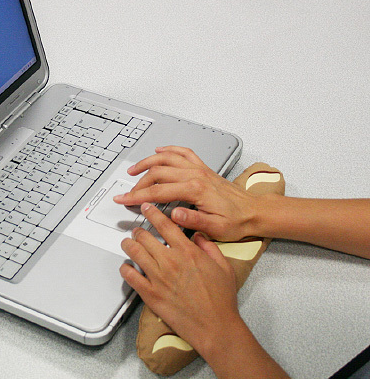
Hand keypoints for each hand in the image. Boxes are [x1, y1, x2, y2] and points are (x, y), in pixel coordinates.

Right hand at [113, 146, 258, 241]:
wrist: (254, 212)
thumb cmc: (236, 221)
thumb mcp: (214, 228)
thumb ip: (192, 220)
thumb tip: (173, 214)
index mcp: (195, 190)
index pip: (158, 192)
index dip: (137, 196)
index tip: (123, 199)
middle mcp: (195, 175)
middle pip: (158, 174)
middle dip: (138, 183)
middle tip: (127, 193)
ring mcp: (199, 169)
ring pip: (167, 158)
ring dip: (148, 162)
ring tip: (134, 170)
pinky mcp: (203, 168)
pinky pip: (183, 152)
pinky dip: (169, 149)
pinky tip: (159, 151)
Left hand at [120, 203, 241, 356]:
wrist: (215, 326)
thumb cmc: (220, 300)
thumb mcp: (223, 266)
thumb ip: (209, 246)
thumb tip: (199, 235)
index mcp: (187, 252)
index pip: (165, 225)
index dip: (153, 214)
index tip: (147, 208)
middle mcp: (170, 262)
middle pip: (145, 237)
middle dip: (138, 231)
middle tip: (137, 230)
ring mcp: (158, 278)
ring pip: (135, 252)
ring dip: (129, 245)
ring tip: (127, 243)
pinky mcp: (151, 294)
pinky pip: (130, 277)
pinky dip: (125, 269)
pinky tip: (127, 267)